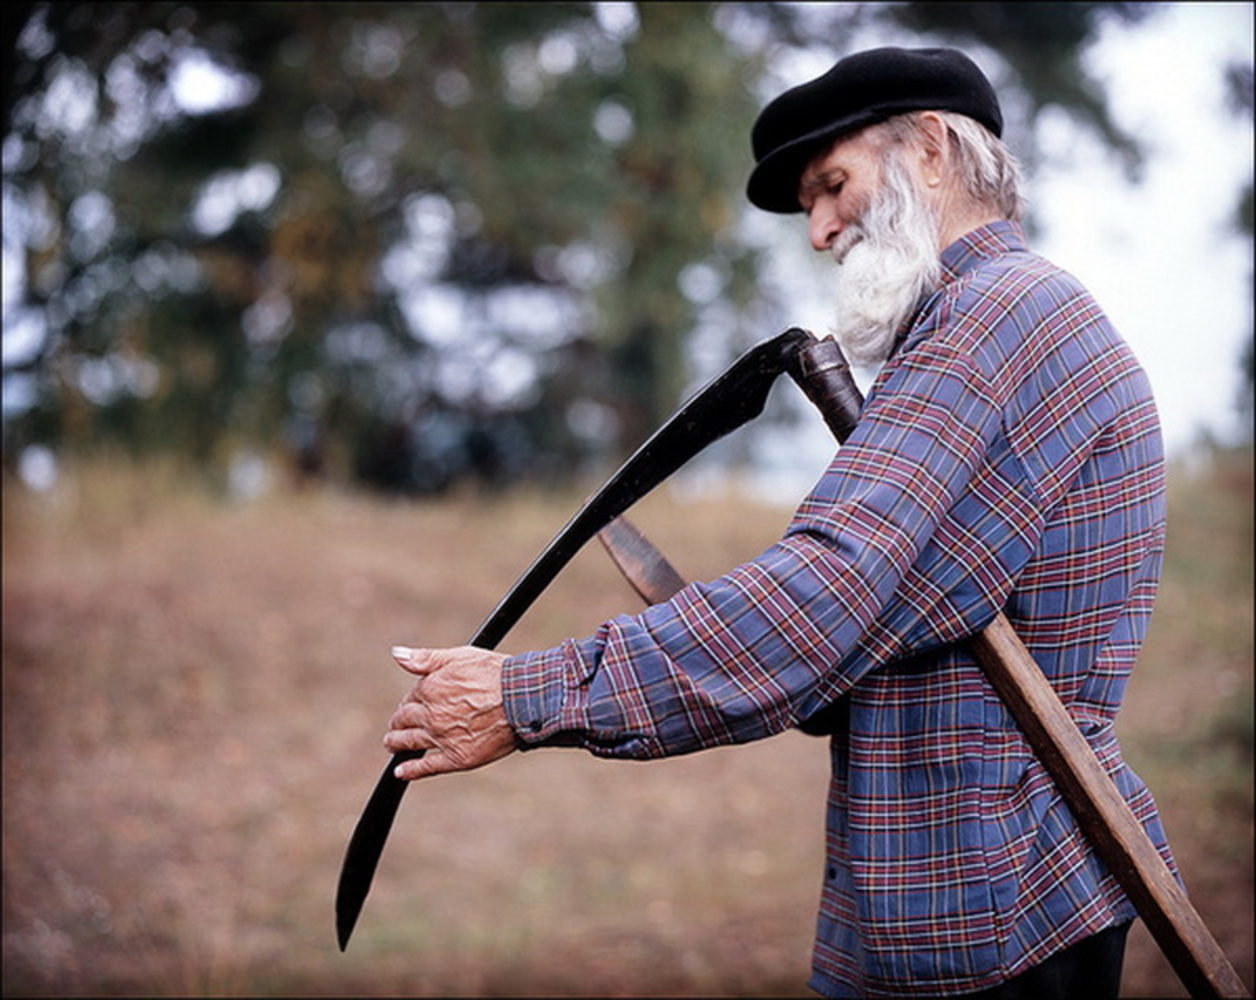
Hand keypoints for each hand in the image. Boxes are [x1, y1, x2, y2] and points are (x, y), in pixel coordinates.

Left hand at [384, 645, 517, 780]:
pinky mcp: (457, 757)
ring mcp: (443, 738)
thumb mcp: (459, 656)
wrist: (523, 700)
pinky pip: (427, 767)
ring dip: (396, 742)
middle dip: (399, 721)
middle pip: (405, 720)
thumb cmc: (496, 674)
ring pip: (410, 742)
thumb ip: (425, 658)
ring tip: (392, 743)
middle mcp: (432, 715)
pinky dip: (411, 770)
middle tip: (397, 724)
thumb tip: (397, 654)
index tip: (413, 703)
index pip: (411, 698)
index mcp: (430, 689)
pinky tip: (400, 772)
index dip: (411, 701)